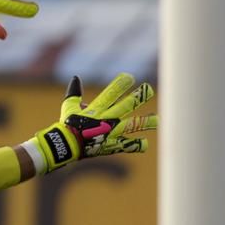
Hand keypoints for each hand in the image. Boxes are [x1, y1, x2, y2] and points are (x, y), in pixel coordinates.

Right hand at [27, 74, 157, 172]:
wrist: (66, 146)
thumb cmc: (67, 124)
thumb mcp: (68, 106)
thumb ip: (74, 92)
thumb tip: (76, 78)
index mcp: (96, 109)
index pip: (111, 93)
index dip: (120, 84)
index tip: (129, 77)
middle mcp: (107, 119)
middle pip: (126, 106)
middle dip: (138, 97)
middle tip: (149, 90)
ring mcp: (111, 132)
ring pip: (132, 125)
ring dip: (146, 122)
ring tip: (158, 120)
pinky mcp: (112, 145)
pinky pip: (127, 146)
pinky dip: (136, 145)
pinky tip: (145, 143)